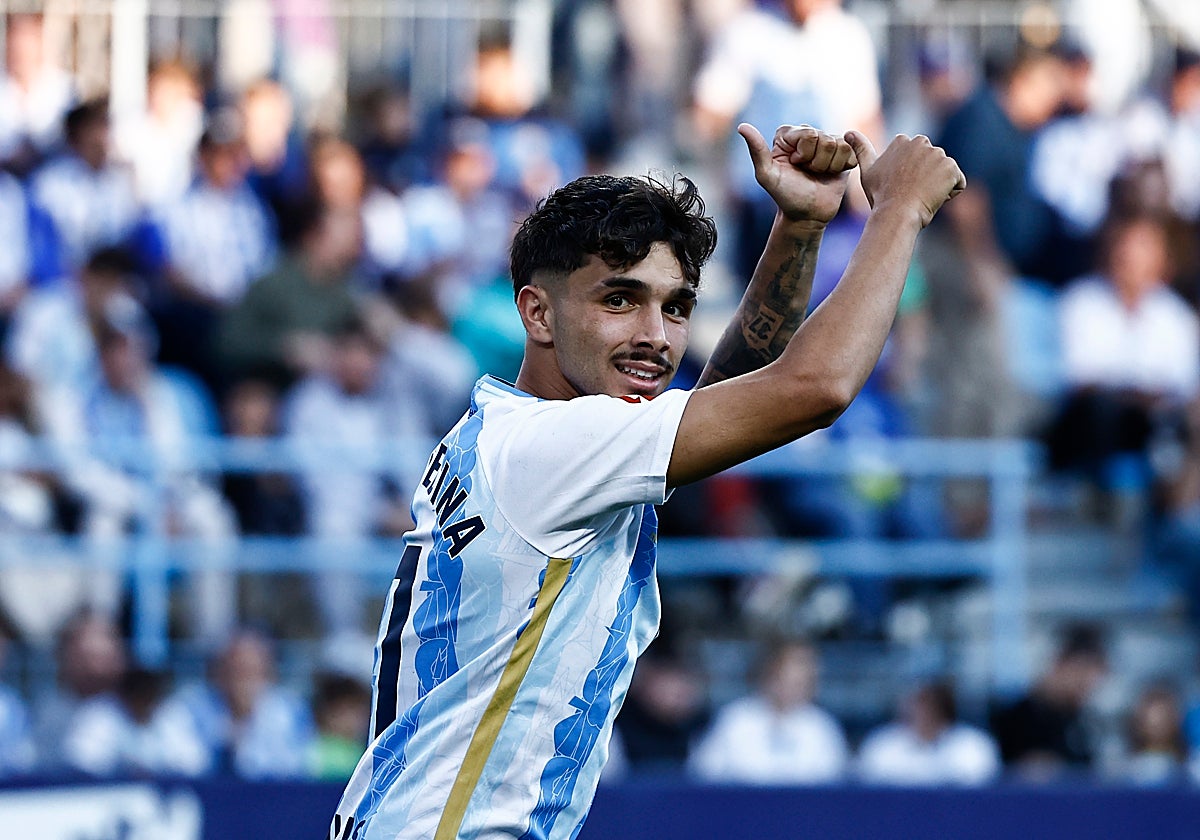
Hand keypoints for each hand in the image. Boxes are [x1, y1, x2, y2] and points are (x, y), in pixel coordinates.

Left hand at [739, 123, 856, 224]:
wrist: (807, 215)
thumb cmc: (786, 196)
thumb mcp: (767, 175)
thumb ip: (757, 151)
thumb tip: (742, 126)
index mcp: (787, 134)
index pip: (808, 134)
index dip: (804, 155)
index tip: (794, 166)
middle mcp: (807, 133)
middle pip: (826, 139)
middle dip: (817, 162)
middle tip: (808, 173)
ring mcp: (826, 142)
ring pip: (840, 145)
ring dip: (829, 166)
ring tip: (818, 174)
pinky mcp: (843, 152)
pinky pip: (851, 151)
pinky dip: (841, 167)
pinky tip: (831, 174)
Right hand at [846, 131, 965, 227]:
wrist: (896, 213)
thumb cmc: (880, 196)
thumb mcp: (866, 171)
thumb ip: (860, 149)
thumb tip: (848, 132)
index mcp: (902, 141)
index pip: (916, 159)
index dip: (910, 176)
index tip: (900, 186)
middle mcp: (921, 142)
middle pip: (932, 164)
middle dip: (927, 178)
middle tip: (910, 193)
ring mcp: (938, 154)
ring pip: (944, 173)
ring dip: (938, 186)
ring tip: (921, 197)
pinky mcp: (951, 168)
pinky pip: (957, 183)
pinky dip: (950, 193)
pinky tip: (934, 199)